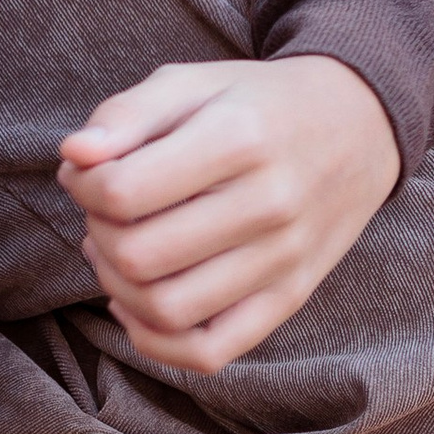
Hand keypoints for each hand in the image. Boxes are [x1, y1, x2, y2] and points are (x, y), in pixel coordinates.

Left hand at [57, 54, 399, 372]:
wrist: (359, 124)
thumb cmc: (258, 102)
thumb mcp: (194, 82)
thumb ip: (127, 112)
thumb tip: (74, 155)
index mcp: (239, 137)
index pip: (124, 191)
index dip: (84, 186)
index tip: (86, 171)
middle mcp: (268, 204)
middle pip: (139, 256)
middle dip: (98, 234)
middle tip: (102, 211)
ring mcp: (283, 259)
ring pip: (167, 310)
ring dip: (117, 287)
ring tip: (116, 251)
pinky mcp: (290, 298)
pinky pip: (211, 352)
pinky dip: (156, 341)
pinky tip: (137, 304)